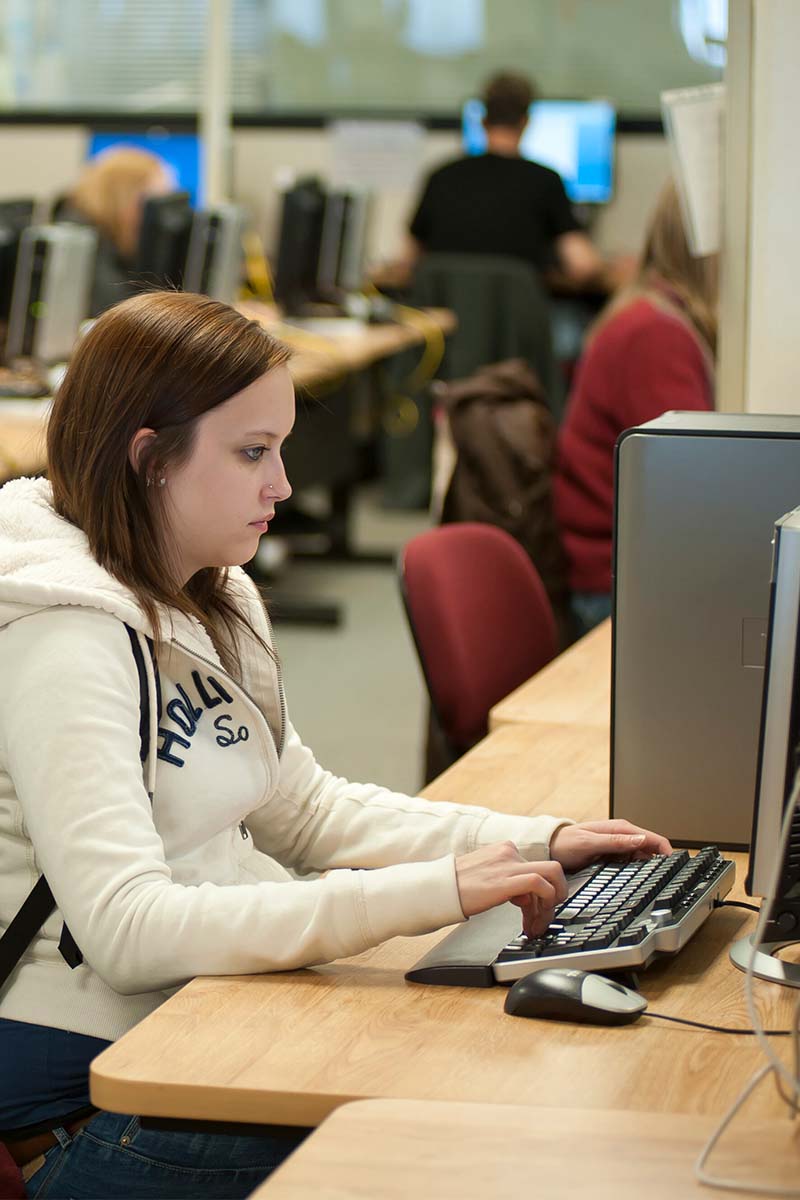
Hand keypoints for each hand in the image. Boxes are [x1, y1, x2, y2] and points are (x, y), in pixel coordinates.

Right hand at [455, 842, 567, 938]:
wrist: (438, 889)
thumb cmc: (457, 887)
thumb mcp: (488, 878)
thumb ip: (509, 883)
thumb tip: (525, 898)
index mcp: (505, 850)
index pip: (537, 869)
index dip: (540, 895)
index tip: (534, 913)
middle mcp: (510, 853)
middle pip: (551, 869)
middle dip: (556, 894)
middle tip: (546, 915)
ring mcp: (509, 864)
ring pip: (553, 874)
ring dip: (552, 902)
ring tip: (539, 923)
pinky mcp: (506, 879)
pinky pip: (540, 885)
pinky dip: (544, 903)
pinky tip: (532, 920)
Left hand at [549, 820, 672, 872]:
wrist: (550, 847)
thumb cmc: (566, 843)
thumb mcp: (589, 843)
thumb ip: (615, 842)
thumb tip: (641, 840)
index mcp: (621, 829)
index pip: (655, 839)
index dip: (668, 853)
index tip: (676, 868)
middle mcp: (623, 836)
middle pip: (652, 850)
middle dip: (661, 863)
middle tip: (666, 881)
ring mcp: (619, 846)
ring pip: (643, 858)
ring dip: (650, 868)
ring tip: (655, 884)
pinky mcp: (614, 856)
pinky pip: (632, 864)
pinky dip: (637, 871)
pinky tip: (637, 881)